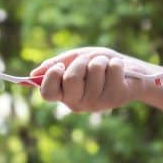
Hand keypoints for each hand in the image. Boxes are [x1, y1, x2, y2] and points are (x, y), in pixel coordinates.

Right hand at [30, 47, 154, 111]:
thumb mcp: (73, 60)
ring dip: (100, 60)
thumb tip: (33, 73)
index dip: (51, 77)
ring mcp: (97, 103)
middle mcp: (77, 103)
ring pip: (94, 69)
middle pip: (71, 79)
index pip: (47, 93)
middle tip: (87, 61)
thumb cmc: (96, 64)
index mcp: (63, 95)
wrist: (128, 72)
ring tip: (105, 66)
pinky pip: (112, 68)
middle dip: (80, 62)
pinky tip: (118, 70)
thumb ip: (54, 65)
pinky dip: (115, 62)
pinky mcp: (116, 97)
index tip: (60, 66)